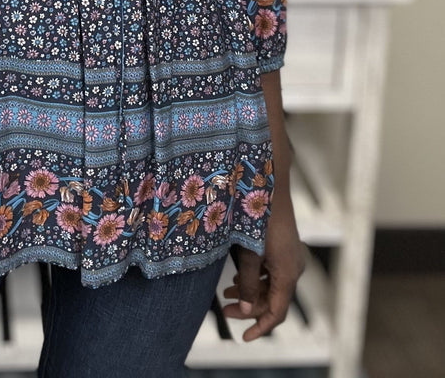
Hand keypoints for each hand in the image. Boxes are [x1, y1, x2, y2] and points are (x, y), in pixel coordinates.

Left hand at [222, 192, 304, 341]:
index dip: (261, 327)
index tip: (244, 337)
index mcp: (288, 272)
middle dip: (250, 307)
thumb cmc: (256, 216)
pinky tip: (239, 276)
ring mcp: (292, 256)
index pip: (277, 312)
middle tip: (225, 308)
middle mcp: (295, 266)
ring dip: (252, 291)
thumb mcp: (248, 252)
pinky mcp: (286, 247)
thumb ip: (248, 284)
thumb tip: (248, 310)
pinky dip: (257, 277)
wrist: (268, 183)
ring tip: (227, 292)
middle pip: (274, 299)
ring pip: (273, 285)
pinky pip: (274, 271)